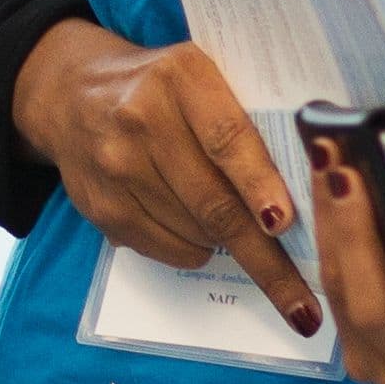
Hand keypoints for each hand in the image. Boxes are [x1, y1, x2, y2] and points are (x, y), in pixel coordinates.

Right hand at [13, 20, 326, 330]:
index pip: (227, 138)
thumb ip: (246, 118)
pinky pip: (166, 249)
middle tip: (304, 306)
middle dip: (266, 260)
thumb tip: (312, 188)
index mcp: (180, 77)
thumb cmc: (161, 90)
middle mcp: (141, 119)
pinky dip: (194, 250)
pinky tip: (195, 228)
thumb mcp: (202, 78)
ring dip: (230, 247)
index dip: (259, 184)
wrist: (72, 94)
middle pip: (214, 203)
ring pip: (194, 233)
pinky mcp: (100, 206)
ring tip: (244, 236)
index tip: (285, 223)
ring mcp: (115, 166)